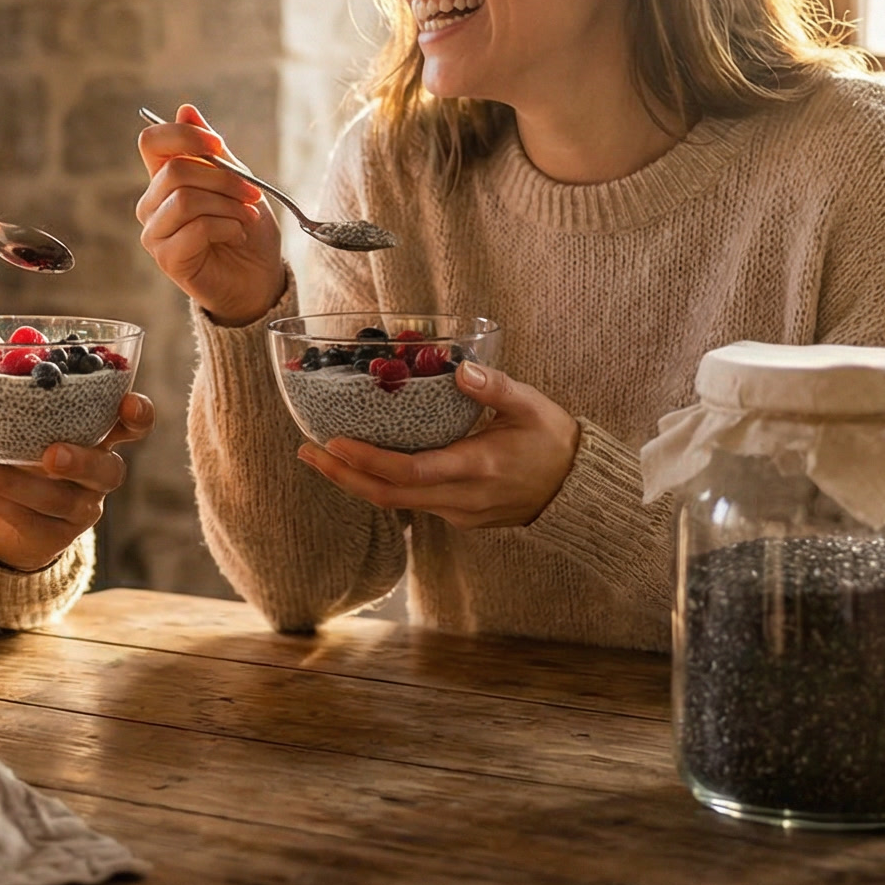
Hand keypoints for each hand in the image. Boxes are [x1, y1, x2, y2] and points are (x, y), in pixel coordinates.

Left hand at [0, 391, 156, 571]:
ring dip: (14, 482)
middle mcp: (97, 473)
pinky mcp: (53, 537)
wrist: (14, 516)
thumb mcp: (3, 422)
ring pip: (59, 501)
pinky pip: (26, 520)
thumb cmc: (17, 451)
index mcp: (96, 432)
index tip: (127, 403)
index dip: (138, 414)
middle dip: (83, 461)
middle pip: (109, 470)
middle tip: (50, 454)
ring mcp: (78, 509)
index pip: (133, 423)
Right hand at [134, 104, 286, 325]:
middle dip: (224, 179)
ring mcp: (155, 232)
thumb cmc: (245, 229)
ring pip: (186, 199)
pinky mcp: (167, 258)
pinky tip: (236, 235)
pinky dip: (226, 227)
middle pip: (176, 171)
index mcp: (164, 178)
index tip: (218, 145)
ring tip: (246, 217)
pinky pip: (195, 229)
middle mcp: (152, 204)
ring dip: (228, 205)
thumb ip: (212, 151)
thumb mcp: (236, 181)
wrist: (258, 278)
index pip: (151, 141)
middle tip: (252, 193)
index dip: (183, 135)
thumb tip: (186, 110)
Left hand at [295, 362, 580, 529]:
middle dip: (342, 476)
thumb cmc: (554, 442)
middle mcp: (461, 498)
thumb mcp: (531, 406)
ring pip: (396, 503)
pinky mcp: (458, 516)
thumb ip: (495, 387)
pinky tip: (363, 464)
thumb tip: (460, 369)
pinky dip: (381, 484)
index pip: (410, 471)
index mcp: (477, 467)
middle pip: (388, 495)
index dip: (368, 461)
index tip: (334, 442)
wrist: (577, 490)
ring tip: (321, 456)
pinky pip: (411, 502)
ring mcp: (458, 512)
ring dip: (355, 482)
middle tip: (306, 451)